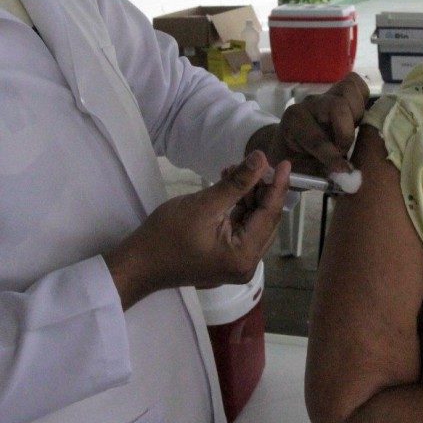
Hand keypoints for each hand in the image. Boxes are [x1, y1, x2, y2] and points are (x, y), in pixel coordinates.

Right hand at [106, 151, 289, 309]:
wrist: (136, 264)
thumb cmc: (166, 236)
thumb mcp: (204, 204)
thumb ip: (237, 182)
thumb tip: (262, 158)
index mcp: (244, 257)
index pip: (270, 215)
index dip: (278, 186)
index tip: (286, 162)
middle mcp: (246, 265)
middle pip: (265, 220)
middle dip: (262, 190)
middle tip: (257, 163)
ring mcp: (235, 264)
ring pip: (253, 223)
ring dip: (248, 196)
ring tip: (235, 170)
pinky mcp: (224, 258)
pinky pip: (240, 229)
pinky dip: (238, 207)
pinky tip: (230, 185)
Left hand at [250, 73, 369, 174]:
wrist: (288, 146)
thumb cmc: (292, 160)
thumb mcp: (298, 172)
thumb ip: (319, 172)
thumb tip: (346, 173)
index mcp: (294, 121)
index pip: (317, 137)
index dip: (332, 156)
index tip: (343, 170)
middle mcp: (310, 104)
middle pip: (337, 105)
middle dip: (346, 133)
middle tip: (344, 151)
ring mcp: (326, 96)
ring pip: (350, 89)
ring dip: (357, 114)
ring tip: (353, 132)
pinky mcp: (340, 94)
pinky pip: (357, 87)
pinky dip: (363, 102)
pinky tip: (358, 121)